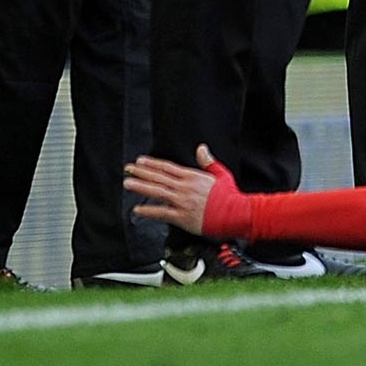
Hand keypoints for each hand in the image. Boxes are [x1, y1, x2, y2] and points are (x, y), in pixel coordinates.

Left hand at [124, 143, 241, 235]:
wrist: (236, 213)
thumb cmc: (230, 197)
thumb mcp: (220, 174)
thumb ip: (208, 162)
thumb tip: (201, 149)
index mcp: (192, 177)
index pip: (167, 167)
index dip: (152, 164)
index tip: (141, 161)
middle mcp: (185, 187)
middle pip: (159, 177)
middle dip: (142, 172)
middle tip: (128, 169)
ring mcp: (182, 202)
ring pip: (157, 192)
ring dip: (141, 187)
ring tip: (128, 183)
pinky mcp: (183, 216)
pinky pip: (161, 212)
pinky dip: (149, 211)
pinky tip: (138, 209)